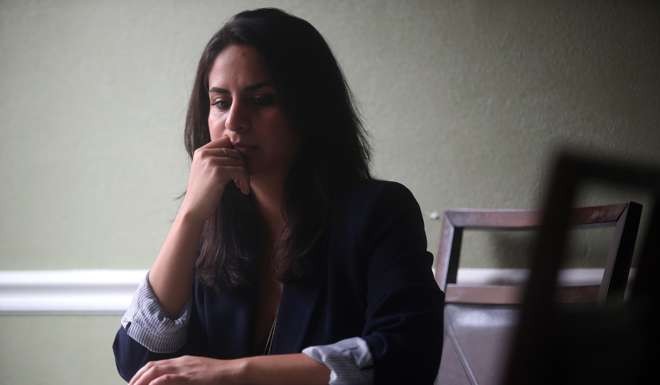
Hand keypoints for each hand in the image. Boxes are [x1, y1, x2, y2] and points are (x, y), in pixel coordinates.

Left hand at [128, 355, 243, 384]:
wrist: (230, 371)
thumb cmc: (216, 374)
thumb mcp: (197, 371)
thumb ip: (183, 374)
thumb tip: (170, 380)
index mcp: (180, 360)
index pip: (155, 364)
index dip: (141, 373)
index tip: (133, 383)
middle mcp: (179, 362)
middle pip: (152, 366)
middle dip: (137, 378)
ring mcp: (184, 368)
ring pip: (156, 371)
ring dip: (143, 380)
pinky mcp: (189, 376)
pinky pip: (169, 378)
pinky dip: (157, 382)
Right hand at [179, 136, 249, 222]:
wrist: (194, 210)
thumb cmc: (203, 193)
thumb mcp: (204, 171)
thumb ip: (215, 159)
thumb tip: (237, 151)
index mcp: (201, 152)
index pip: (226, 141)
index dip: (236, 154)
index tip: (237, 168)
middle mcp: (204, 154)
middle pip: (235, 152)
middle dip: (241, 166)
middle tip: (241, 181)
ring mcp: (211, 162)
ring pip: (239, 162)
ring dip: (244, 175)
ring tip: (241, 186)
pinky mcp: (218, 173)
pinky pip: (240, 171)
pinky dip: (245, 181)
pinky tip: (243, 190)